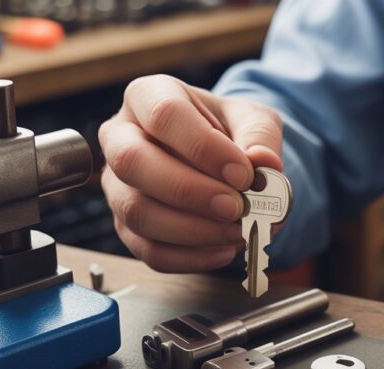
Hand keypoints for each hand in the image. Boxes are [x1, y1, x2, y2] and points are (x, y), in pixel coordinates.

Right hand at [99, 74, 281, 271]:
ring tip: (238, 231)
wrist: (221, 160)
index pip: (163, 115)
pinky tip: (224, 250)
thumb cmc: (229, 132)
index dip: (203, 147)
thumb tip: (265, 164)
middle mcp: (120, 137)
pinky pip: (149, 249)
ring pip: (137, 212)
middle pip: (133, 162)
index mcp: (148, 96)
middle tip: (236, 207)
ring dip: (193, 230)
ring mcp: (118, 185)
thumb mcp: (253, 119)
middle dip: (189, 191)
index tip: (243, 173)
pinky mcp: (127, 226)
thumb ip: (261, 137)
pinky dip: (190, 257)